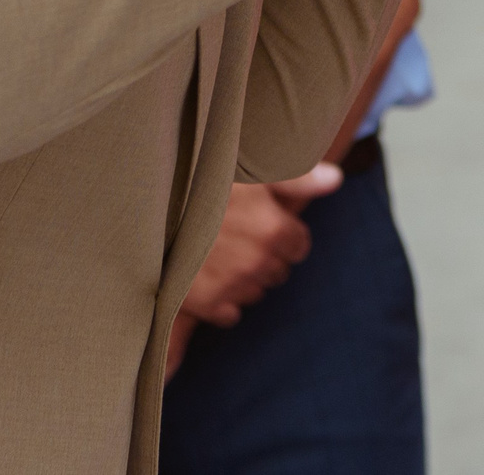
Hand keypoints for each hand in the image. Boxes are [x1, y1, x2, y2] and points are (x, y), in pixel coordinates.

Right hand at [180, 167, 343, 328]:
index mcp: (273, 230)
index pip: (299, 245)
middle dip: (267, 256)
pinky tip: (207, 275)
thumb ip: (298, 178)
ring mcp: (231, 285)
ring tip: (220, 252)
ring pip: (256, 291)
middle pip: (278, 270)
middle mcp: (257, 262)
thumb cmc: (200, 182)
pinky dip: (224, 299)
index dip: (284, 234)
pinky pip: (229, 313)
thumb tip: (335, 180)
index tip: (267, 223)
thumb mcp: (252, 170)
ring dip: (246, 277)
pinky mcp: (204, 304)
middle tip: (240, 235)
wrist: (147, 210)